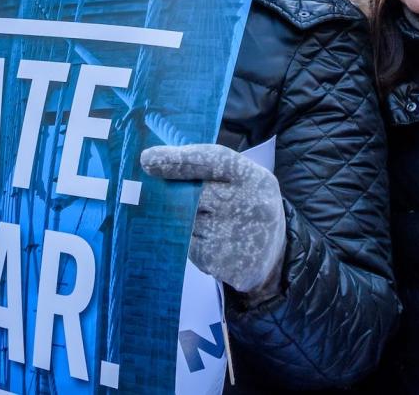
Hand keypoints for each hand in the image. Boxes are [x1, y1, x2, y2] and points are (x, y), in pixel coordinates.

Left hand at [142, 143, 285, 299]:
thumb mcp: (243, 181)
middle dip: (171, 193)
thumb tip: (157, 162)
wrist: (270, 259)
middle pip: (194, 193)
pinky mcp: (217, 260)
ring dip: (180, 219)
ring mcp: (233, 235)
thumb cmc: (247, 208)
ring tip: (204, 221)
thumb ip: (210, 171)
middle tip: (150, 188)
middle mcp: (249, 205)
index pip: (214, 160)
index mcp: (256, 178)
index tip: (147, 159)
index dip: (179, 159)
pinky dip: (187, 240)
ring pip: (185, 219)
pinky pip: (186, 242)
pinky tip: (206, 241)